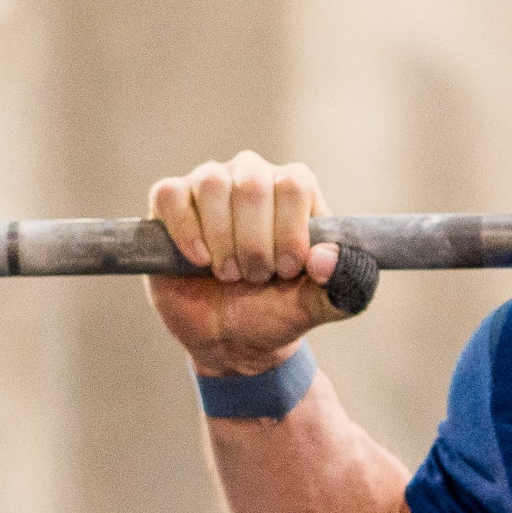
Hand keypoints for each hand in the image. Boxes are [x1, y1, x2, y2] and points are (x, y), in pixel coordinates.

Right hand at [146, 151, 353, 374]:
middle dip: (254, 243)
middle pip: (253, 184)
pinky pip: (171, 195)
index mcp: (295, 190)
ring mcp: (210, 183)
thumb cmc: (273, 311)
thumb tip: (326, 259)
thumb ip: (340, 290)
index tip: (287, 270)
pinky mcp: (171, 200)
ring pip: (213, 184)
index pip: (295, 185)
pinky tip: (199, 260)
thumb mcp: (313, 308)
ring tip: (228, 273)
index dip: (290, 231)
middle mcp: (253, 175)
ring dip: (222, 241)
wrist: (227, 337)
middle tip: (254, 276)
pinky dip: (186, 232)